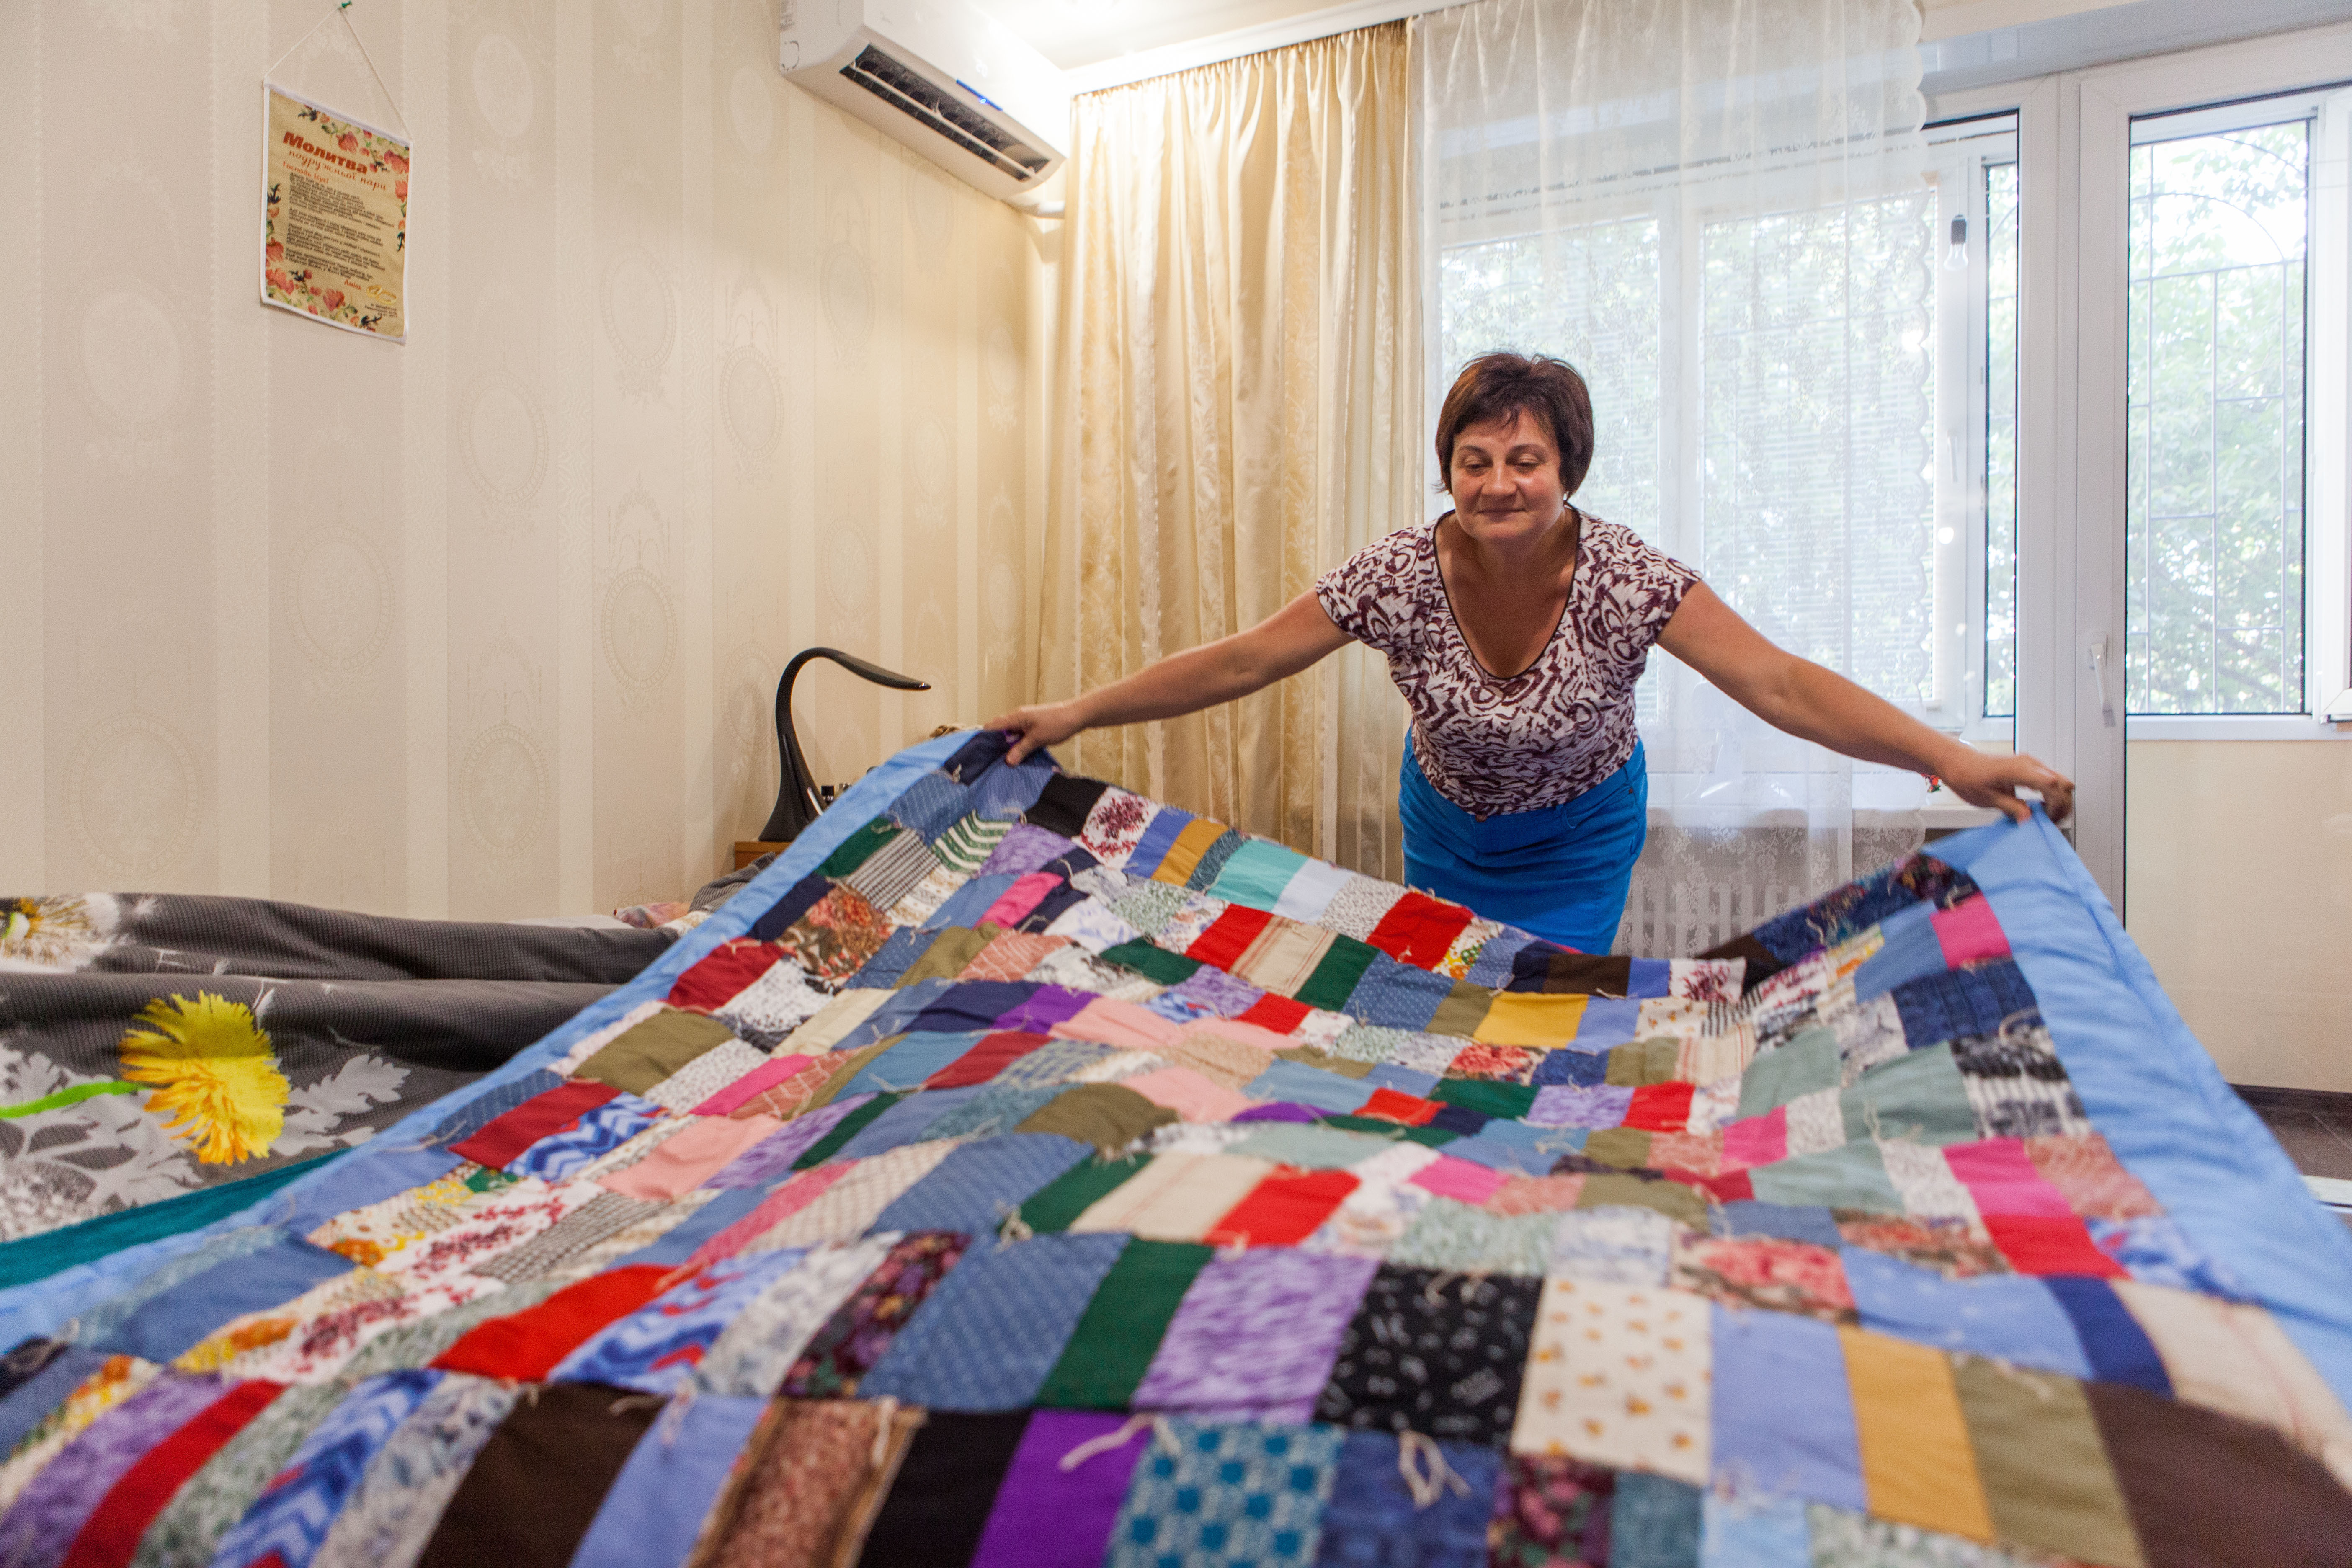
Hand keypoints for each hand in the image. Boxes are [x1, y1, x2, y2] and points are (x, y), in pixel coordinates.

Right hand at [983, 701, 1086, 765]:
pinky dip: (1019, 745)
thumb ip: (1021, 749)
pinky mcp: (1034, 727)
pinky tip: (1019, 756)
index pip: (992, 726)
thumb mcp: (1037, 739)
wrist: (1076, 716)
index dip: (985, 738)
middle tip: (993, 760)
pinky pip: (1021, 736)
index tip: (981, 753)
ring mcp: (1026, 722)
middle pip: (1000, 731)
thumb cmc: (1057, 724)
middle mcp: (1018, 718)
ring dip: (1009, 746)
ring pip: (1011, 735)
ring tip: (1005, 761)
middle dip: (996, 745)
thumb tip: (1008, 761)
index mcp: (1015, 717)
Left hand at [1939, 748, 2073, 824]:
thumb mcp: (1987, 798)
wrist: (1959, 763)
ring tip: (2047, 816)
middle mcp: (2029, 763)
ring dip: (2059, 799)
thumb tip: (2028, 820)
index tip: (2048, 819)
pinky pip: (2050, 779)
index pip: (2051, 785)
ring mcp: (2031, 763)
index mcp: (2019, 770)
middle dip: (2062, 804)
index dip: (2056, 805)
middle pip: (2062, 783)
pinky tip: (2042, 807)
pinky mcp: (2029, 767)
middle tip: (2051, 821)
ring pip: (2059, 781)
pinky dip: (2052, 793)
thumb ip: (2011, 808)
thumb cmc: (1968, 777)